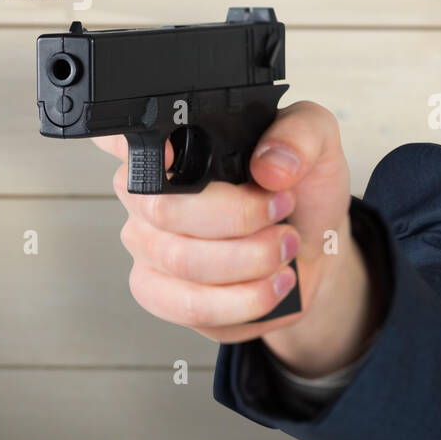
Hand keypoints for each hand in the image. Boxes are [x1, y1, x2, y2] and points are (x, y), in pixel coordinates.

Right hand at [93, 101, 355, 346]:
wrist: (313, 249)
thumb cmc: (302, 190)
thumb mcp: (319, 141)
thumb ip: (299, 134)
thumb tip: (269, 165)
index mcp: (174, 140)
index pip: (121, 135)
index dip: (129, 145)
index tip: (175, 153)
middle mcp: (148, 192)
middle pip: (163, 208)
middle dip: (239, 216)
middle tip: (282, 210)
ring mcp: (149, 244)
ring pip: (181, 261)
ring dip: (251, 258)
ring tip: (286, 246)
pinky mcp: (164, 294)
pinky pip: (190, 305)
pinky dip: (244, 299)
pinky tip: (274, 283)